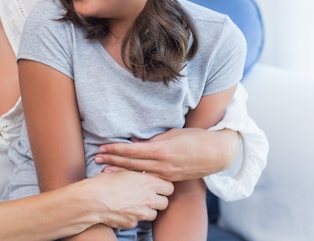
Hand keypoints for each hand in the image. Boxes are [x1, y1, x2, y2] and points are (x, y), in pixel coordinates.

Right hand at [82, 169, 172, 228]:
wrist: (92, 199)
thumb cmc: (105, 182)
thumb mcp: (123, 171)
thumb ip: (139, 174)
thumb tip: (146, 174)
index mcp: (148, 183)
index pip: (169, 187)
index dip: (163, 187)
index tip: (157, 186)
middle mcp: (149, 199)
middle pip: (165, 202)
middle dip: (158, 200)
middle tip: (148, 196)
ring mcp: (142, 213)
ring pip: (154, 214)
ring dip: (148, 209)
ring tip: (136, 203)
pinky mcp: (133, 223)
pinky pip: (139, 221)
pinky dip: (135, 216)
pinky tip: (125, 210)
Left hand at [94, 128, 239, 181]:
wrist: (218, 154)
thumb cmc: (196, 138)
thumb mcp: (173, 134)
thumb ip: (153, 140)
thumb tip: (135, 143)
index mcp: (162, 150)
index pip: (132, 151)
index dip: (115, 150)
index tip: (102, 148)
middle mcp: (162, 165)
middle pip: (131, 164)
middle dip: (112, 161)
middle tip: (96, 158)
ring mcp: (166, 174)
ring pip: (138, 174)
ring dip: (120, 172)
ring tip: (104, 170)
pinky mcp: (171, 179)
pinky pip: (149, 178)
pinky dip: (135, 177)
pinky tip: (125, 177)